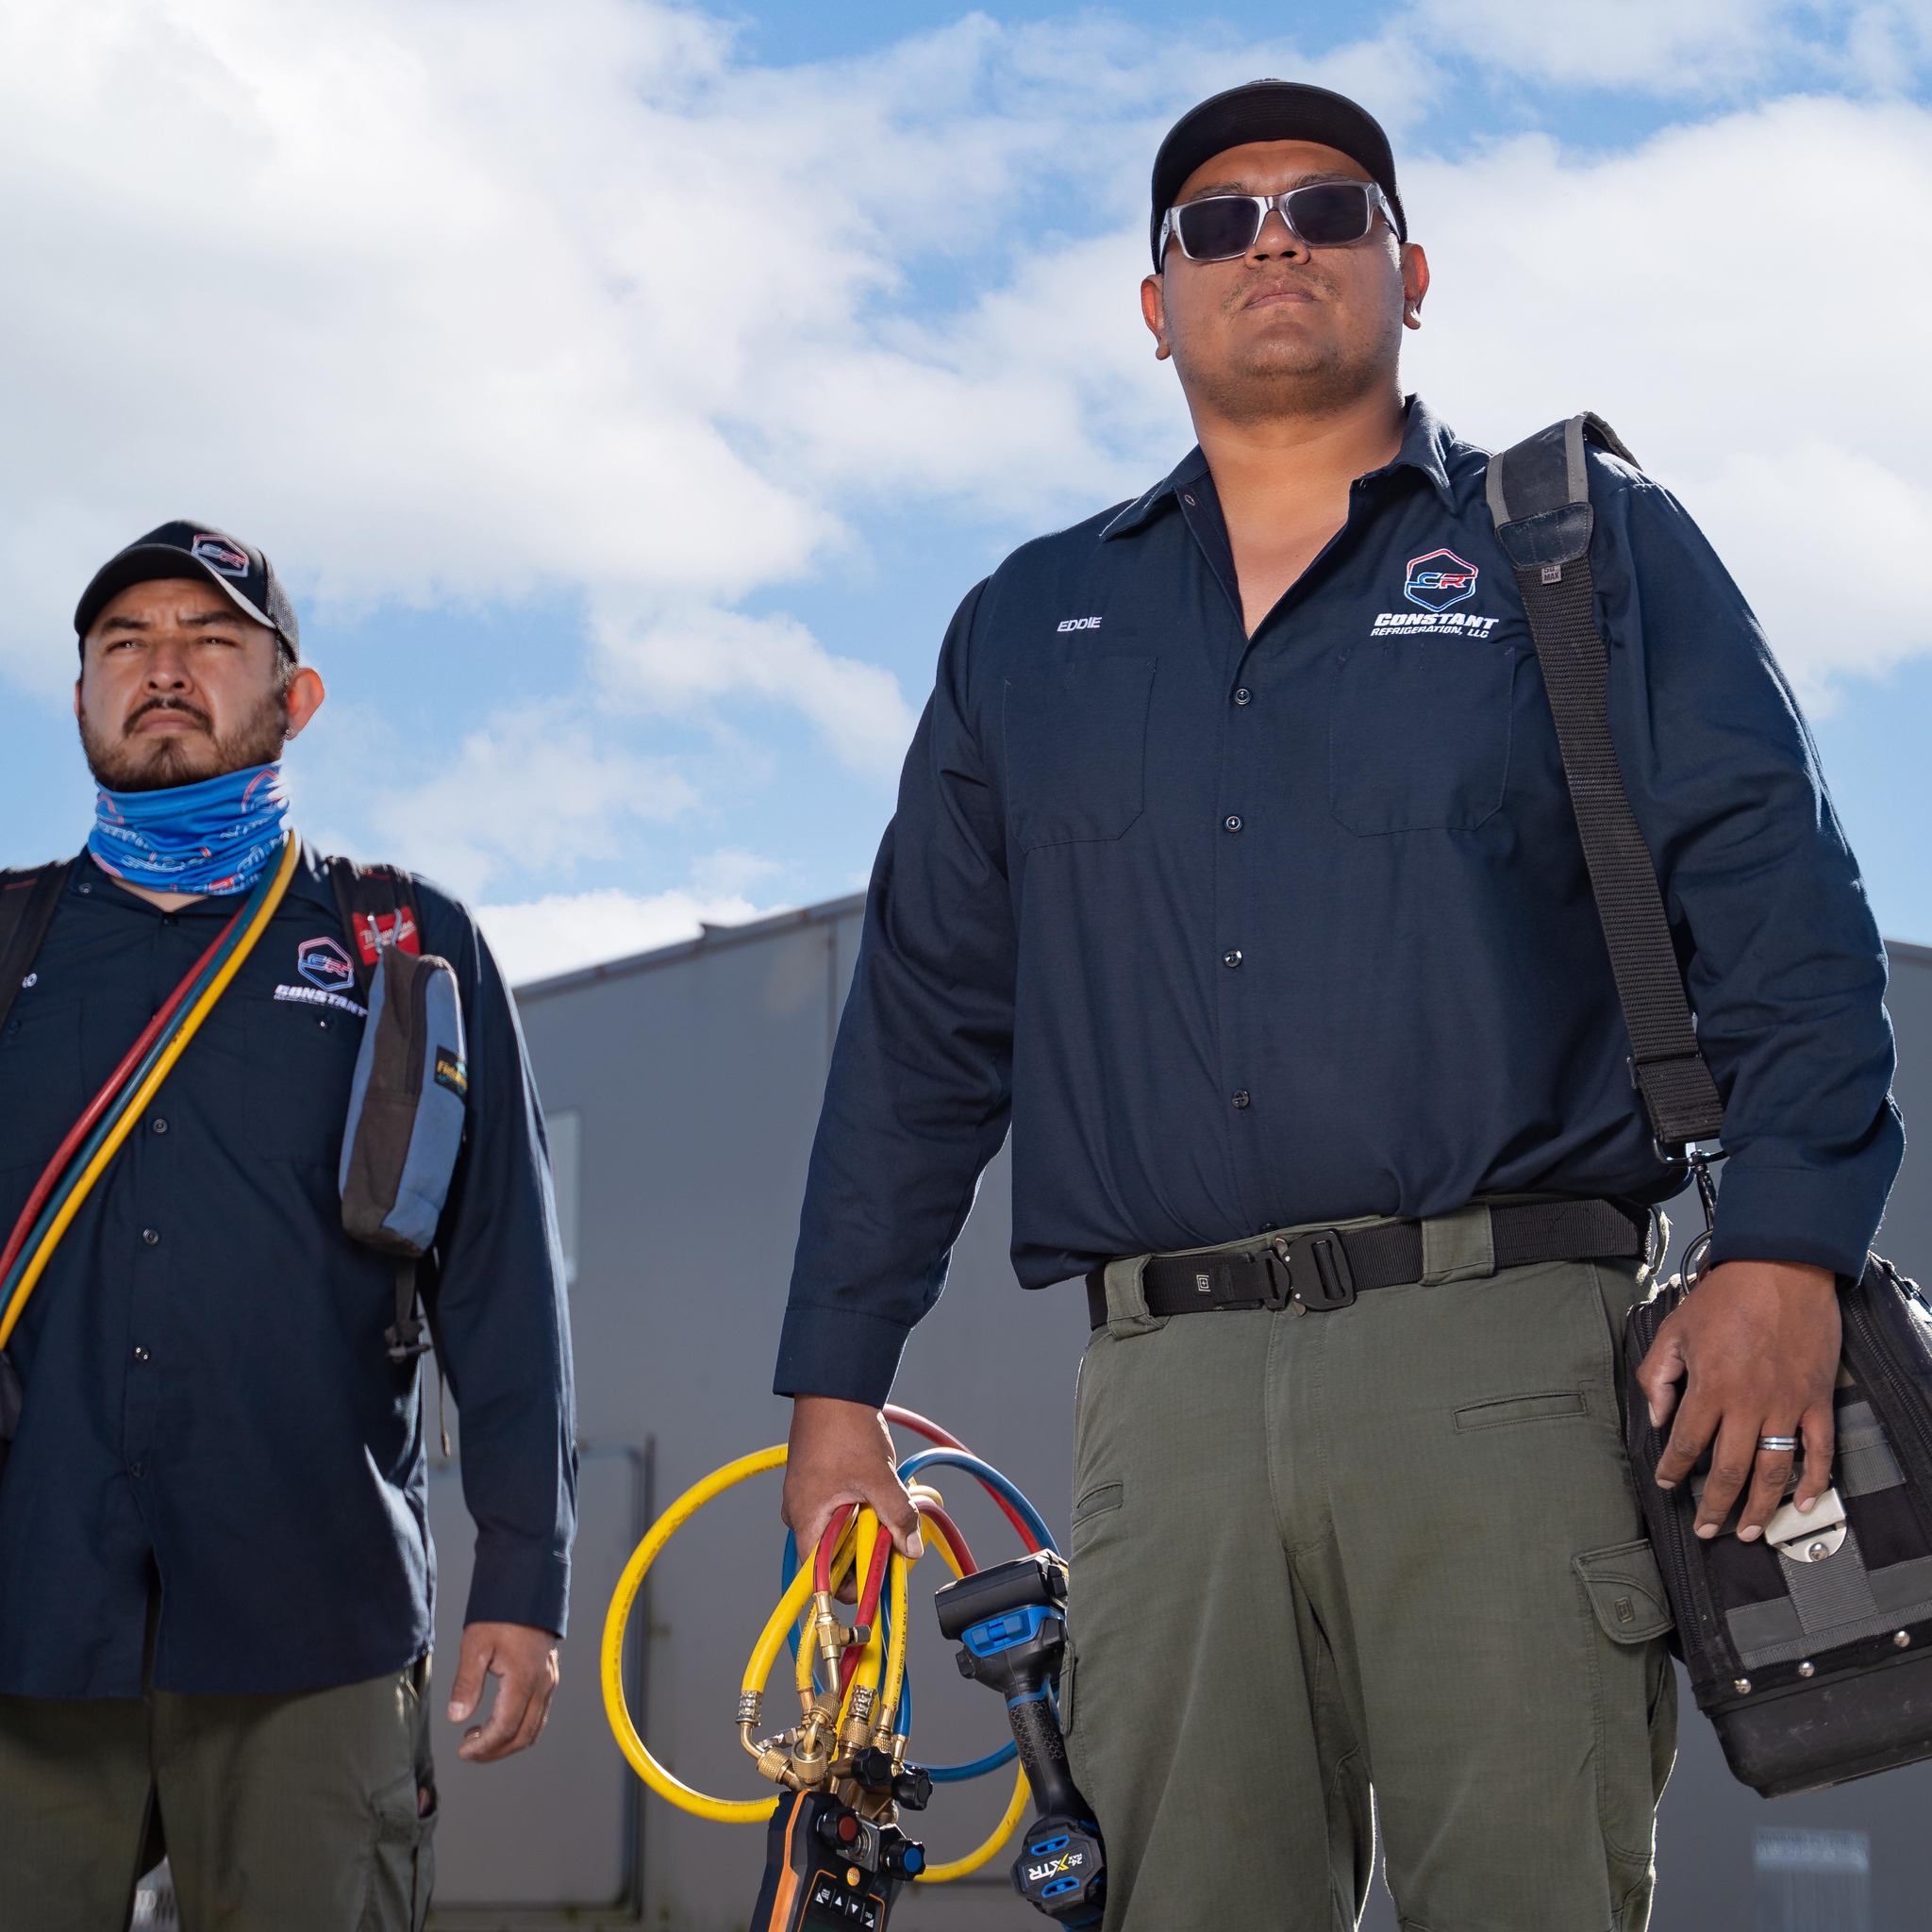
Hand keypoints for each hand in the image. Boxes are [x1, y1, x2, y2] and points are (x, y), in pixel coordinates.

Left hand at [448, 1621, 559, 1761]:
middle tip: (469, 1751)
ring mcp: (549, 1682)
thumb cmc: (502, 1614)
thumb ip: (466, 1683)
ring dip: (507, 1742)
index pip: (506, 1728)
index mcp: (524, 1679)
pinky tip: (498, 1720)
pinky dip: (519, 1728)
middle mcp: (542, 1684)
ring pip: (534, 1728)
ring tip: (480, 1738)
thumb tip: (456, 1717)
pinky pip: (539, 1715)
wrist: (528, 1590)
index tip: (463, 1751)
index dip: (484, 1747)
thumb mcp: (476, 1645)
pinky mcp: (549, 1677)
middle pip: (523, 1735)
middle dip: (495, 1751)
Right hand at [782, 1396, 923, 1564]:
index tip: (876, 1579)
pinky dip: (863, 1507)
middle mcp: (800, 1514)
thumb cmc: (844, 1428)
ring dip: (869, 1525)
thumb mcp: (878, 1478)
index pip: (819, 1576)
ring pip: (840, 1530)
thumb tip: (911, 1548)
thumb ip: (897, 1516)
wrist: (834, 1388)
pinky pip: (840, 1509)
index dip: (848, 1585)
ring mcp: (808, 1497)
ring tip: (893, 1507)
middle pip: (833, 1554)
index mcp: (805, 1519)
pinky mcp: (818, 1484)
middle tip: (895, 1537)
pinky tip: (882, 1492)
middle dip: (867, 1550)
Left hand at [1637, 1259, 1839, 1541]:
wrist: (1780, 1270)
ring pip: (1774, 1470)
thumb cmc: (1725, 1298)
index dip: (1673, 1469)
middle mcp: (1749, 1404)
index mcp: (1710, 1387)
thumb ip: (1658, 1376)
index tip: (1666, 1483)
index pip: (1687, 1443)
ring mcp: (1787, 1405)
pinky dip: (1813, 1481)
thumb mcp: (1674, 1330)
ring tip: (1747, 1531)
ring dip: (1760, 1506)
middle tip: (1705, 1528)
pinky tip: (1801, 1502)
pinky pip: (1819, 1451)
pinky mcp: (1817, 1400)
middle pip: (1729, 1470)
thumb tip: (1658, 1416)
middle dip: (1714, 1505)